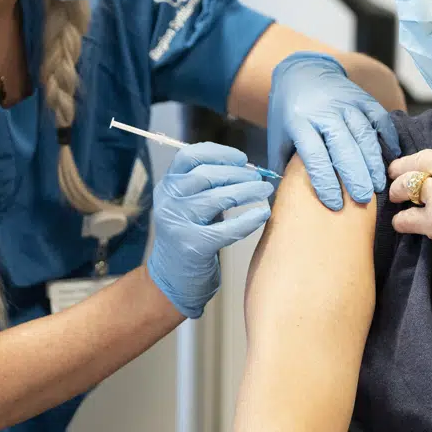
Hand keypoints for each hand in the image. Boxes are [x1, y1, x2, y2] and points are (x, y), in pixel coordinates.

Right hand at [147, 142, 273, 318]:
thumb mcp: (189, 204)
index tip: (242, 158)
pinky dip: (249, 219)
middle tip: (260, 178)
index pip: (188, 157)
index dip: (218, 153)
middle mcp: (168, 202)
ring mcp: (178, 225)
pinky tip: (263, 214)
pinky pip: (227, 229)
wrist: (172, 278)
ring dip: (246, 191)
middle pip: (205, 175)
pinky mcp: (193, 247)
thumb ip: (208, 185)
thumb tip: (247, 168)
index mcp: (167, 186)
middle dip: (238, 173)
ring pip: (217, 199)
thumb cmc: (190, 235)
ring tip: (265, 190)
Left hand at [267, 52, 397, 209]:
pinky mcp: (362, 97)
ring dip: (373, 162)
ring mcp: (346, 102)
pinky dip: (388, 137)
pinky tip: (392, 156)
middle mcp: (324, 111)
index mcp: (299, 122)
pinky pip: (379, 118)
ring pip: (364, 134)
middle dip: (354, 175)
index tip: (334, 203)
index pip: (315, 155)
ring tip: (378, 185)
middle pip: (343, 147)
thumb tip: (287, 197)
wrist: (302, 72)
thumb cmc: (289, 111)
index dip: (325, 181)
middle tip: (363, 199)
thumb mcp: (278, 135)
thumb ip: (283, 163)